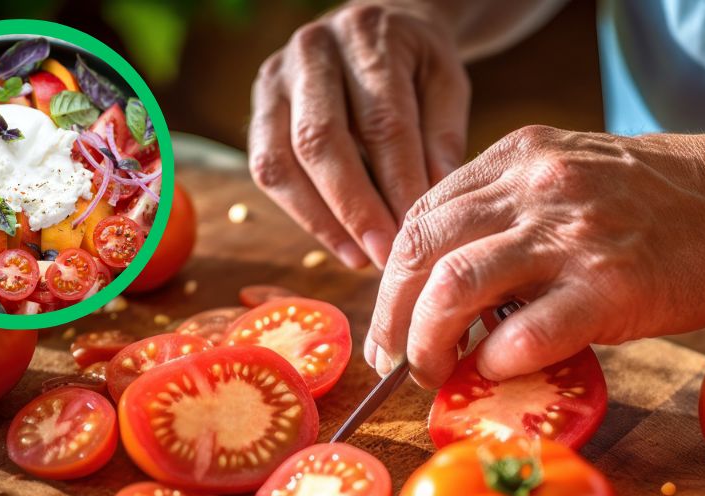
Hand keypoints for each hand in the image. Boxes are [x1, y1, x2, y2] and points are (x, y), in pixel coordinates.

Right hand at [248, 2, 470, 268]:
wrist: (374, 29)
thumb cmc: (415, 64)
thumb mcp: (445, 82)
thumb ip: (443, 135)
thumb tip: (431, 201)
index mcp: (366, 37)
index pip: (381, 122)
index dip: (397, 183)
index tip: (415, 232)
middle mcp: (310, 51)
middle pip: (320, 141)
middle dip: (354, 208)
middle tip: (384, 255)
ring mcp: (274, 80)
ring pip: (281, 160)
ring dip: (320, 220)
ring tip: (360, 257)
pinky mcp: (258, 110)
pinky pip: (267, 169)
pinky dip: (302, 213)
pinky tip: (338, 242)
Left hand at [365, 125, 704, 386]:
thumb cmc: (670, 197)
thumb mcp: (575, 175)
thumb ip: (516, 214)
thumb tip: (464, 286)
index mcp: (519, 159)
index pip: (422, 216)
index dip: (394, 278)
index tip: (394, 319)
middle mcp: (533, 188)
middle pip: (420, 252)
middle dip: (391, 317)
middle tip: (396, 360)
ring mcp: (570, 235)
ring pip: (452, 290)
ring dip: (428, 344)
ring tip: (435, 373)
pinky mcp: (610, 287)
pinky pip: (522, 336)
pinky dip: (495, 364)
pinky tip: (501, 372)